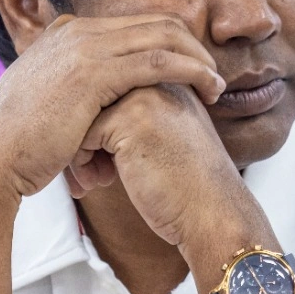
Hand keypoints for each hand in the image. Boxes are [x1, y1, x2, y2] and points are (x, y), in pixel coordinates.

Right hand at [0, 16, 224, 199]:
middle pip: (154, 22)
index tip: (190, 69)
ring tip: (217, 85)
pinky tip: (208, 88)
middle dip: (190, 45)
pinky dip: (191, 70)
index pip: (133, 26)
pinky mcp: (94, 71)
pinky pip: (159, 60)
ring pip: (163, 36)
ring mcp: (84, 47)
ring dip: (198, 59)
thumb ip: (75, 98)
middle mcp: (75, 31)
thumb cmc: (20, 148)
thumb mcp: (49, 109)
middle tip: (213, 74)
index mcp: (65, 34)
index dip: (168, 44)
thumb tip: (93, 112)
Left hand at [67, 84, 265, 255]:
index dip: (100, 127)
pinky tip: (98, 183)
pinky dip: (83, 162)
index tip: (102, 160)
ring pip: (84, 114)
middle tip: (90, 171)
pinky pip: (84, 134)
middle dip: (85, 136)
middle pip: (94, 98)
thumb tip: (101, 122)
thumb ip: (142, 117)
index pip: (112, 90)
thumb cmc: (189, 187)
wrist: (213, 214)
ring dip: (81, 151)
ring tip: (93, 179)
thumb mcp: (169, 137)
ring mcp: (144, 95)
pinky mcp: (129, 119)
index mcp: (169, 80)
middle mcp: (157, 79)